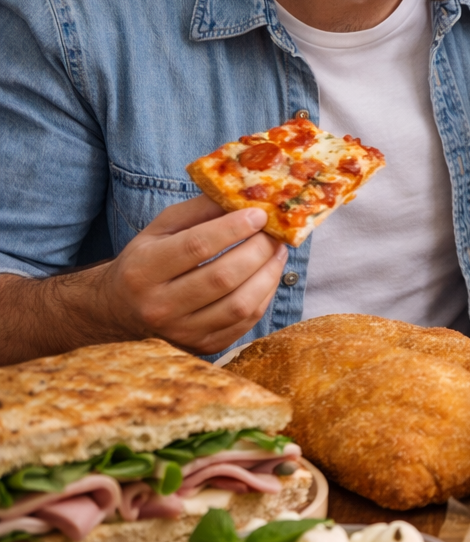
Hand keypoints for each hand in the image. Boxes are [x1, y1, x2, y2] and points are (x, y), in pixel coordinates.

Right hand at [101, 196, 287, 353]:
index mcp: (143, 271)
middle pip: (223, 277)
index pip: (196, 247)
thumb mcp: (160, 229)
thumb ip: (198, 210)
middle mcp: (159, 306)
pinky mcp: (203, 346)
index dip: (233, 228)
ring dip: (269, 274)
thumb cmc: (145, 262)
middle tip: (274, 233)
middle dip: (258, 250)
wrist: (120, 312)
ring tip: (278, 251)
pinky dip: (265, 295)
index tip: (260, 214)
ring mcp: (182, 332)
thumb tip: (242, 195)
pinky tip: (269, 274)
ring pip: (240, 304)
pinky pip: (246, 321)